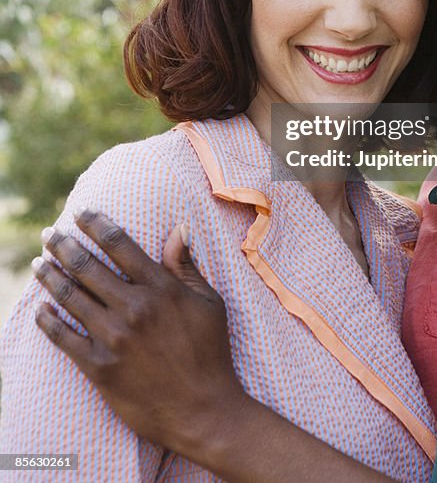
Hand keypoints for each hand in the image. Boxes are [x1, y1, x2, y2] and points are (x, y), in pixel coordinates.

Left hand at [33, 209, 245, 456]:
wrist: (203, 410)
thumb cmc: (211, 353)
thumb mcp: (209, 303)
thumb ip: (186, 266)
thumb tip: (179, 229)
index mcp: (161, 288)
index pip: (120, 244)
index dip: (96, 224)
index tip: (81, 213)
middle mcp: (134, 307)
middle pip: (88, 266)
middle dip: (63, 245)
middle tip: (49, 234)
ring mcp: (115, 338)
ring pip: (71, 297)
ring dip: (50, 276)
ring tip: (39, 264)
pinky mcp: (100, 367)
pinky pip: (65, 338)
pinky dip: (48, 320)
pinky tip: (41, 309)